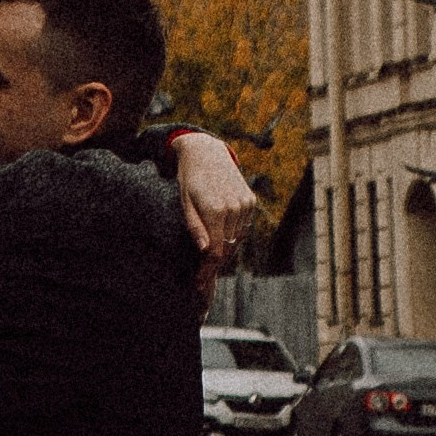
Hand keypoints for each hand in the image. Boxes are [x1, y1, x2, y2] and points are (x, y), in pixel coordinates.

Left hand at [171, 129, 259, 279]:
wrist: (206, 152)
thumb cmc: (189, 178)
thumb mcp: (184, 202)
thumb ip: (194, 226)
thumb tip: (204, 251)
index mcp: (215, 210)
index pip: (214, 250)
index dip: (207, 270)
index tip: (199, 283)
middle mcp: (234, 208)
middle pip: (227, 248)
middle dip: (214, 263)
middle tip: (201, 277)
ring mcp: (245, 204)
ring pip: (237, 239)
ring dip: (225, 249)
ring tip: (209, 258)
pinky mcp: (251, 201)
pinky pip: (243, 227)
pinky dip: (234, 235)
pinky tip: (222, 236)